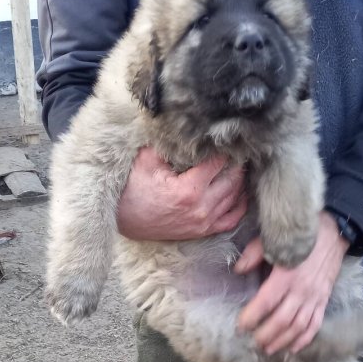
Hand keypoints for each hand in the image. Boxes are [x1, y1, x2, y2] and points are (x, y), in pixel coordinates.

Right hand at [117, 146, 246, 240]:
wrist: (122, 218)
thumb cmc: (132, 188)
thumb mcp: (147, 159)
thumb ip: (171, 144)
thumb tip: (190, 130)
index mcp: (189, 190)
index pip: (219, 162)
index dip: (223, 147)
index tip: (225, 136)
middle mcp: (201, 208)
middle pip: (232, 179)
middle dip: (235, 162)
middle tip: (236, 148)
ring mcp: (203, 223)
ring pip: (235, 198)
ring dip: (239, 180)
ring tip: (238, 164)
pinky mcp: (201, 231)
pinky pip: (231, 219)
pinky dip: (239, 205)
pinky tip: (240, 192)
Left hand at [235, 211, 348, 354]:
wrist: (335, 231)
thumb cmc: (301, 236)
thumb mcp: (274, 239)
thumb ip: (253, 255)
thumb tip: (238, 270)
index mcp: (286, 275)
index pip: (266, 302)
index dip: (252, 317)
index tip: (241, 326)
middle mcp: (301, 290)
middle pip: (282, 320)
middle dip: (266, 335)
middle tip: (254, 342)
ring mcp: (315, 297)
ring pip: (298, 327)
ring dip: (283, 341)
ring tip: (269, 349)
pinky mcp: (324, 300)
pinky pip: (315, 324)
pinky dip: (304, 339)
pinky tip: (293, 348)